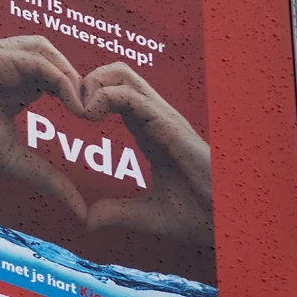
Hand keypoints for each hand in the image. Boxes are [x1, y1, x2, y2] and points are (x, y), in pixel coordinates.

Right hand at [0, 34, 90, 221]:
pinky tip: (75, 107)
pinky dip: (63, 81)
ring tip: (88, 111)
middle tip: (105, 113)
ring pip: (52, 55)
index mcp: (15, 85)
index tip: (97, 123)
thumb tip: (80, 209)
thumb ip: (47, 177)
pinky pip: (41, 61)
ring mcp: (4, 56)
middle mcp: (11, 65)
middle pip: (60, 62)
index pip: (59, 78)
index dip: (81, 96)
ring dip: (75, 80)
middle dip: (85, 83)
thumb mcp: (13, 159)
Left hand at [77, 60, 214, 275]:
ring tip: (77, 110)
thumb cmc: (199, 215)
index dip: (87, 95)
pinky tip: (88, 116)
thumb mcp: (147, 215)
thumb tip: (88, 219)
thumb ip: (118, 212)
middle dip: (85, 79)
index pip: (115, 93)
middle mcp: (156, 118)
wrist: (230, 222)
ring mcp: (164, 120)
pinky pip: (134, 98)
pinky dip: (105, 98)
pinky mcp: (170, 128)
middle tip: (67, 106)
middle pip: (117, 74)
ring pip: (123, 76)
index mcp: (149, 130)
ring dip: (92, 84)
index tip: (67, 115)